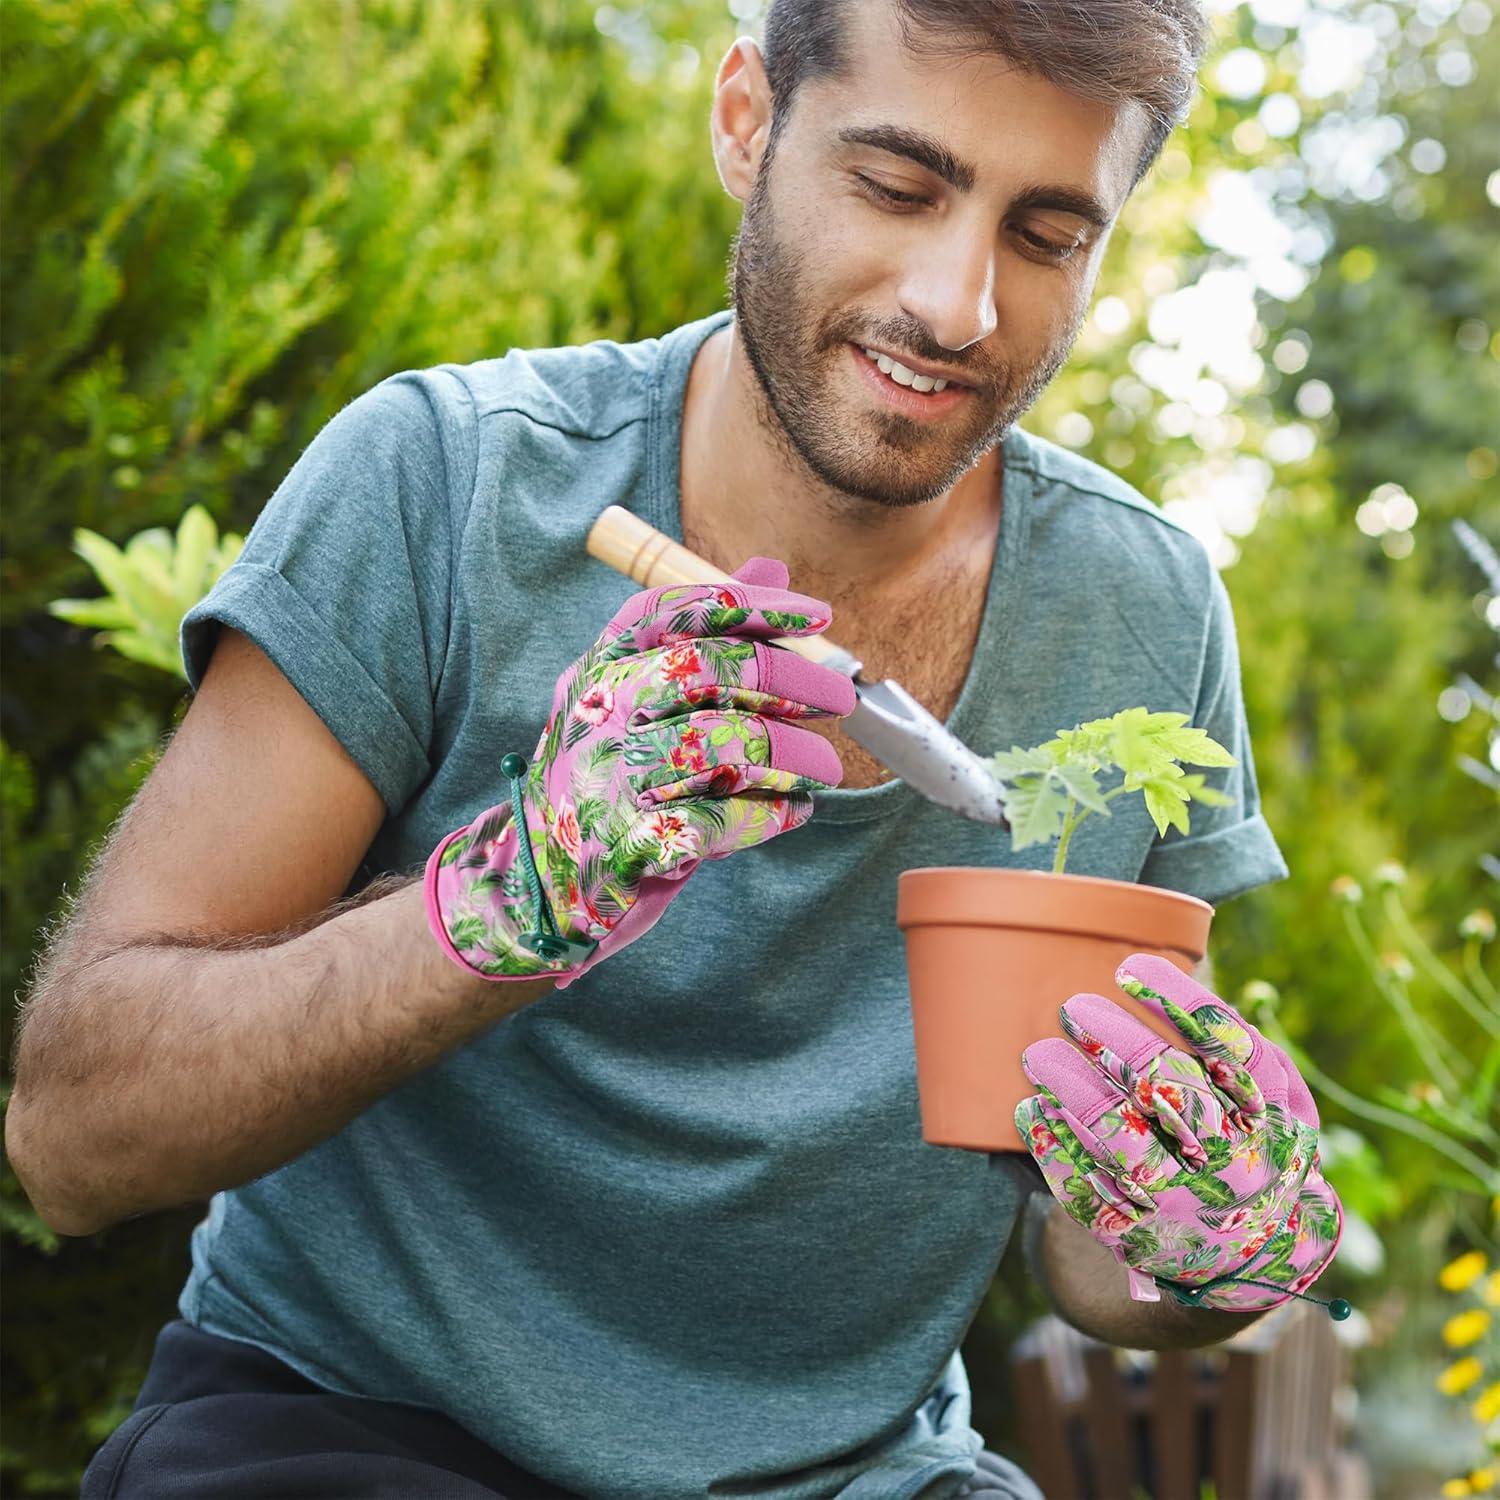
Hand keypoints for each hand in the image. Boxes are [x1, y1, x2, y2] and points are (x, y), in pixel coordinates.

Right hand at [425, 556, 853, 986]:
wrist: (542, 874)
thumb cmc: (613, 773)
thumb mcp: (642, 694)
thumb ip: (705, 633)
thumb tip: (772, 568)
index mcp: (604, 663)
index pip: (678, 611)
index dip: (754, 608)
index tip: (820, 616)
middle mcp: (599, 709)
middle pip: (703, 670)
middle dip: (788, 680)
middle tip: (840, 700)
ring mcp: (606, 775)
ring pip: (716, 746)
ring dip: (790, 755)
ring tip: (824, 768)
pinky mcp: (624, 840)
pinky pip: (715, 820)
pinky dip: (768, 815)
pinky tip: (792, 812)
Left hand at [1013, 954, 1343, 1312]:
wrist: (1256, 1254)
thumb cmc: (1248, 1141)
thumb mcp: (1268, 1097)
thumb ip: (1230, 1046)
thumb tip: (1154, 975)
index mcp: (1267, 1116)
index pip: (1230, 1049)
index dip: (1178, 1004)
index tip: (1129, 968)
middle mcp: (1231, 1161)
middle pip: (1172, 1092)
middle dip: (1117, 1042)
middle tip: (1073, 1006)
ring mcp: (1184, 1203)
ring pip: (1126, 1142)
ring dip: (1076, 1091)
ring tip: (1039, 1053)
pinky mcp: (1138, 1233)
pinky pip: (1088, 1188)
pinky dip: (1055, 1145)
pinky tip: (1032, 1110)